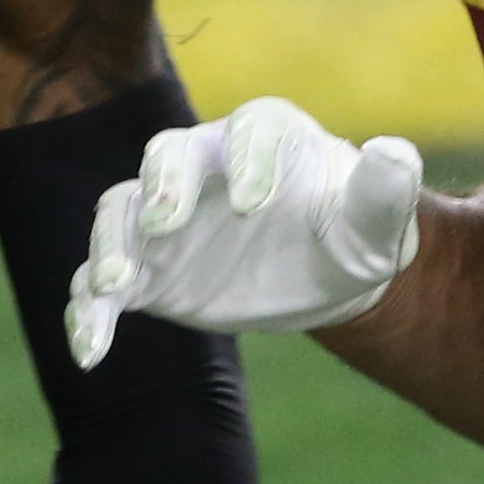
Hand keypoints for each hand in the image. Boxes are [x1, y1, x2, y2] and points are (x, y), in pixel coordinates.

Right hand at [63, 97, 423, 369]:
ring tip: (114, 287)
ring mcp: (163, 219)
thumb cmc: (353, 229)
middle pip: (164, 158)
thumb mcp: (378, 216)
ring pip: (117, 215)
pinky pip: (99, 285)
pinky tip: (91, 353)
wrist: (322, 272)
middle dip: (161, 187)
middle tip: (164, 224)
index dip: (247, 159)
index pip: (247, 131)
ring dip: (109, 246)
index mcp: (262, 138)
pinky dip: (88, 314)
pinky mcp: (144, 272)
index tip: (257, 206)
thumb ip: (385, 187)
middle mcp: (201, 167)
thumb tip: (395, 156)